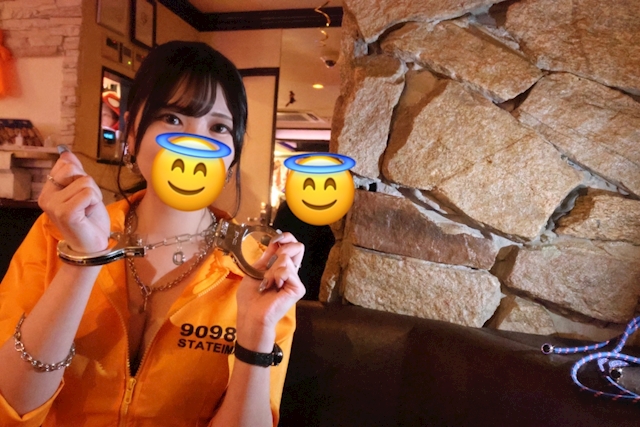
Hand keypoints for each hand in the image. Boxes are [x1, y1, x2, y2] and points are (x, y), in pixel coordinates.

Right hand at [38, 149, 109, 253]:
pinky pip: (88, 193)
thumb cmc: (89, 220)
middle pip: (73, 170)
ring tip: (88, 210)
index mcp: (48, 190)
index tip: (82, 195)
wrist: (92, 245)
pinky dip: (95, 201)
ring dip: (94, 194)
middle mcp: (46, 196)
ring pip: (84, 181)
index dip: (81, 176)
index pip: (65, 165)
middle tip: (88, 202)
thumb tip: (66, 153)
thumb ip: (75, 173)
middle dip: (88, 184)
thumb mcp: (83, 191)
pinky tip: (89, 214)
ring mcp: (53, 205)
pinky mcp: (65, 212)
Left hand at [235, 232, 305, 347]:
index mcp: (281, 267)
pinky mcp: (298, 288)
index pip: (291, 245)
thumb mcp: (256, 270)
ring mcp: (295, 280)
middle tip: (271, 264)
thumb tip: (275, 241)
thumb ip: (267, 256)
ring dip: (272, 269)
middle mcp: (291, 272)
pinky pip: (288, 270)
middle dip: (282, 250)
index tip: (276, 240)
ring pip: (287, 258)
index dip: (286, 238)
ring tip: (268, 283)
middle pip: (298, 247)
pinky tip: (274, 287)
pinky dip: (276, 276)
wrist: (251, 314)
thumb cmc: (250, 297)